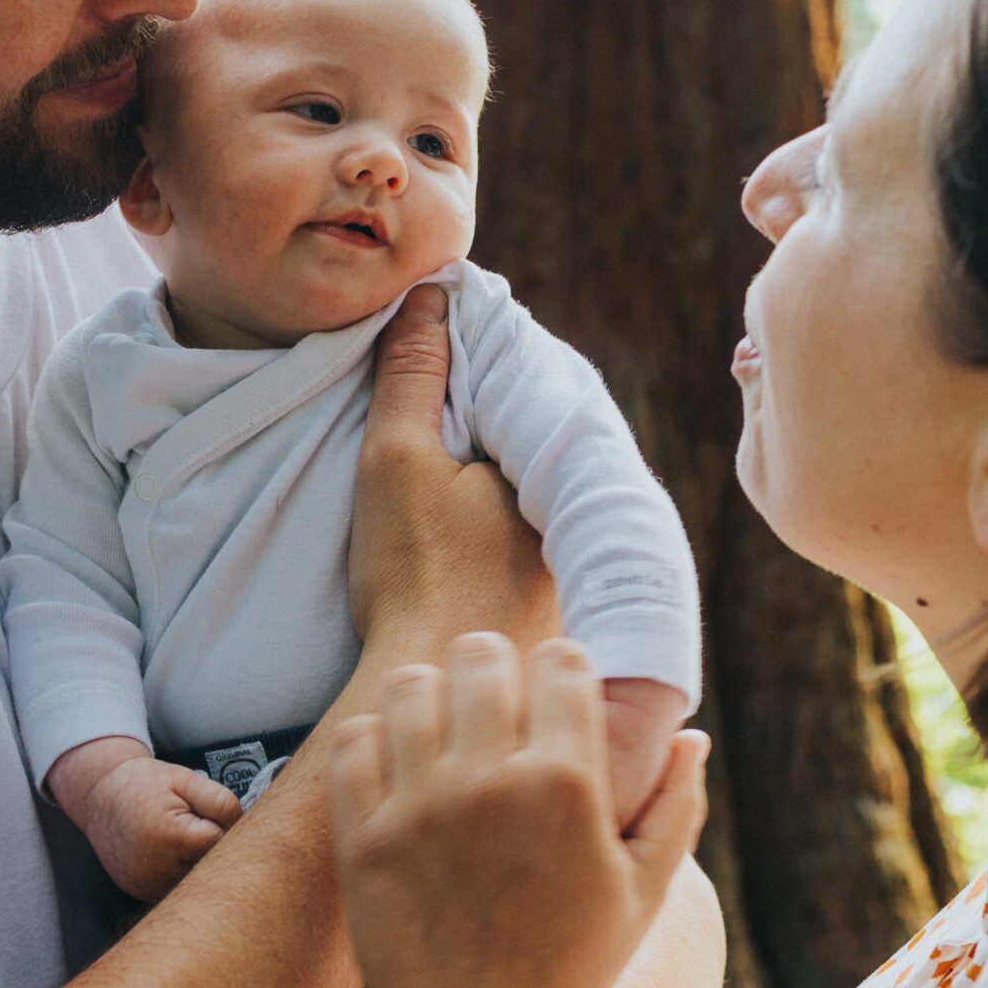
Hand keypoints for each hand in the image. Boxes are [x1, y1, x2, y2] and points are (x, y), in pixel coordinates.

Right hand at [47, 737, 241, 901]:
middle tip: (202, 829)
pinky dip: (181, 877)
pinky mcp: (139, 891)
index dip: (224, 828)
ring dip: (199, 867)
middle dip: (215, 851)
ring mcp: (146, 884)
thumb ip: (221, 801)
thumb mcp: (186, 779)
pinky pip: (175, 890)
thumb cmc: (146, 783)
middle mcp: (158, 868)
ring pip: (195, 885)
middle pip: (211, 869)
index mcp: (173, 837)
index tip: (213, 816)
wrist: (100, 796)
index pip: (223, 844)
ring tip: (184, 841)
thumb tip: (246, 827)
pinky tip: (172, 855)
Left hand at [329, 636, 707, 987]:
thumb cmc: (575, 968)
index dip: (562, 669)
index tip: (555, 695)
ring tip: (444, 734)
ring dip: (431, 698)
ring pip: (410, 685)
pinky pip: (354, 741)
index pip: (560, 659)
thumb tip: (693, 736)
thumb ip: (676, 805)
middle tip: (496, 704)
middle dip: (495, 669)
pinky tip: (401, 769)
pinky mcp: (364, 838)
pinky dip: (376, 742)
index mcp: (568, 784)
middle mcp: (489, 783)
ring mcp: (418, 808)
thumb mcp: (646, 892)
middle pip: (480, 654)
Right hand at [348, 285, 557, 657]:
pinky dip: (517, 505)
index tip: (447, 340)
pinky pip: (547, 523)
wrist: (432, 687)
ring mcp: (584, 556)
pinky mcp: (568, 595)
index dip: (491, 356)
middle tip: (448, 392)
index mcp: (560, 465)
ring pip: (551, 479)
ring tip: (457, 453)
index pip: (537, 379)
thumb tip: (430, 299)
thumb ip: (412, 378)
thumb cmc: (415, 576)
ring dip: (514, 457)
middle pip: (550, 430)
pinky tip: (472, 520)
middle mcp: (588, 508)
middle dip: (507, 407)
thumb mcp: (398, 462)